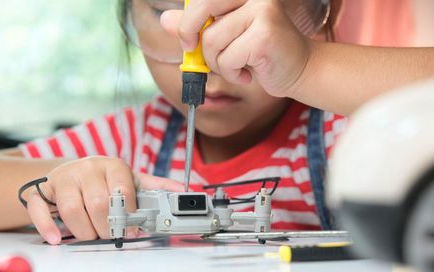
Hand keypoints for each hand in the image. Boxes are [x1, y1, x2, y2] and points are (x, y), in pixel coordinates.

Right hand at [24, 156, 182, 244]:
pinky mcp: (42, 190)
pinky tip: (56, 238)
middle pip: (98, 203)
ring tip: (90, 235)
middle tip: (112, 237)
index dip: (128, 213)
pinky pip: (40, 208)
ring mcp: (63, 178)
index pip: (122, 188)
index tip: (132, 228)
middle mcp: (87, 168)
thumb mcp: (130, 180)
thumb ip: (154, 187)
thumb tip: (182, 191)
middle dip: (107, 227)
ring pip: (71, 209)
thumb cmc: (103, 180)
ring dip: (83, 231)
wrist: (70, 172)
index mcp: (111, 165)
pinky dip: (46, 226)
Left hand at [160, 0, 312, 96]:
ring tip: (237, 65)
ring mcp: (262, 10)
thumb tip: (165, 19)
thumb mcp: (225, 37)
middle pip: (200, 10)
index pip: (200, 0)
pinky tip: (248, 72)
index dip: (186, 22)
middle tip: (198, 54)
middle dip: (192, 37)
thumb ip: (197, 26)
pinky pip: (227, 58)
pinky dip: (232, 73)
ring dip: (218, 63)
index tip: (189, 41)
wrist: (299, 70)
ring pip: (212, 41)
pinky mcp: (264, 34)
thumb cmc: (260, 53)